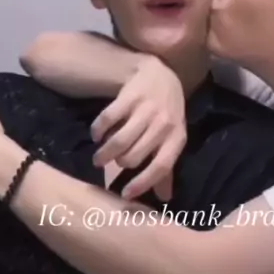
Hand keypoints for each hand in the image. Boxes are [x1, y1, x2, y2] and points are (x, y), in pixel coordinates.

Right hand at [90, 56, 186, 200]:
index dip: (143, 183)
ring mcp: (147, 108)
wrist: (159, 74)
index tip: (125, 194)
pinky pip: (107, 119)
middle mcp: (164, 124)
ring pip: (119, 141)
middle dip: (119, 164)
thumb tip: (164, 198)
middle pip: (134, 157)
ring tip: (99, 157)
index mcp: (177, 138)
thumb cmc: (164, 114)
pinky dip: (98, 130)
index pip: (160, 167)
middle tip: (111, 163)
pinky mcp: (129, 95)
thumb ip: (166, 168)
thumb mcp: (170, 139)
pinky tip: (96, 134)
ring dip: (105, 153)